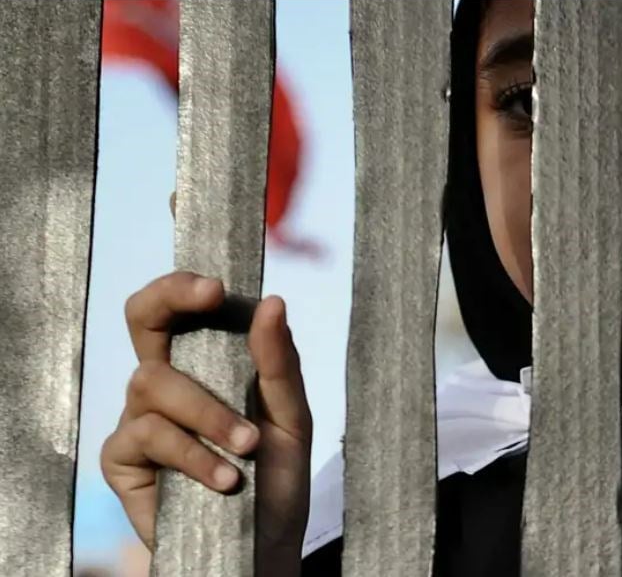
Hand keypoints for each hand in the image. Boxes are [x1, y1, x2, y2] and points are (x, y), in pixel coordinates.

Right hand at [100, 271, 311, 574]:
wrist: (263, 543)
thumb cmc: (276, 477)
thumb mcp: (291, 417)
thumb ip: (279, 364)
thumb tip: (272, 303)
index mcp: (206, 364)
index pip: (181, 308)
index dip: (184, 286)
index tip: (216, 289)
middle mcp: (167, 382)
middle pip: (142, 317)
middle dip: (170, 297)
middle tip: (210, 295)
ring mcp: (140, 417)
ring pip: (155, 382)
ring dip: (209, 413)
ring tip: (248, 448)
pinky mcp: (123, 458)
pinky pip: (150, 434)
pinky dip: (194, 455)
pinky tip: (226, 480)